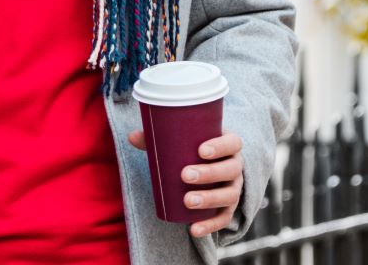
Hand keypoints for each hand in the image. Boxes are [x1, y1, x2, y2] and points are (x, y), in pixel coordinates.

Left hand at [126, 128, 242, 237]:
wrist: (211, 168)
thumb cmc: (194, 149)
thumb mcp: (184, 140)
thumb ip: (160, 137)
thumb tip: (132, 137)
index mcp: (229, 146)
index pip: (233, 143)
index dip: (220, 146)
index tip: (201, 150)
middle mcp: (236, 167)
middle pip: (230, 170)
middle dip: (209, 173)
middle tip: (185, 175)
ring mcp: (234, 188)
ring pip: (229, 195)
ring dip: (209, 199)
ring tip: (187, 201)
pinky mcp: (229, 208)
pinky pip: (224, 219)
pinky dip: (210, 226)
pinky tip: (194, 230)